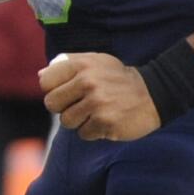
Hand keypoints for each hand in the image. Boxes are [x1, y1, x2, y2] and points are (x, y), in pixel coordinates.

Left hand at [39, 53, 159, 141]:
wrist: (153, 93)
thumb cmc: (117, 77)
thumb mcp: (94, 61)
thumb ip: (67, 64)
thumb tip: (41, 76)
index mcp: (81, 65)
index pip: (45, 83)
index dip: (52, 90)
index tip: (64, 92)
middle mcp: (87, 82)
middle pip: (52, 104)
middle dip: (62, 107)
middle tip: (78, 105)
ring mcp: (97, 104)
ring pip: (67, 121)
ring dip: (78, 121)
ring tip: (93, 113)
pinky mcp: (106, 123)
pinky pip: (84, 133)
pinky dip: (92, 131)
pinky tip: (104, 121)